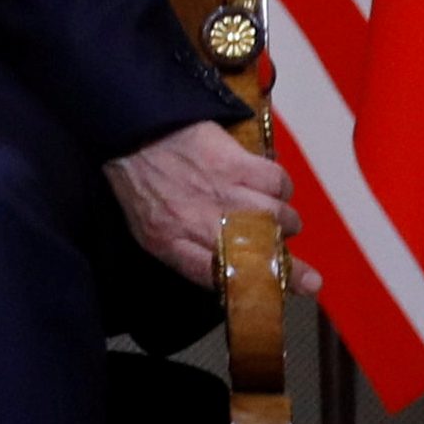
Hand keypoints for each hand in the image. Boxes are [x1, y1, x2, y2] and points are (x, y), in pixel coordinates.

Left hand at [105, 120, 321, 294]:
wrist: (129, 132)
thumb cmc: (141, 183)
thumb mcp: (148, 228)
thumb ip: (185, 254)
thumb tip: (231, 273)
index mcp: (169, 242)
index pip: (218, 278)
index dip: (255, 289)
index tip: (284, 292)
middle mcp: (198, 222)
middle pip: (260, 253)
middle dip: (289, 265)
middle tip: (294, 262)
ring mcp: (219, 191)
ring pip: (278, 217)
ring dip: (285, 222)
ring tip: (277, 218)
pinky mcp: (234, 162)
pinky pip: (278, 182)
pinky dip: (282, 187)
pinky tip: (271, 187)